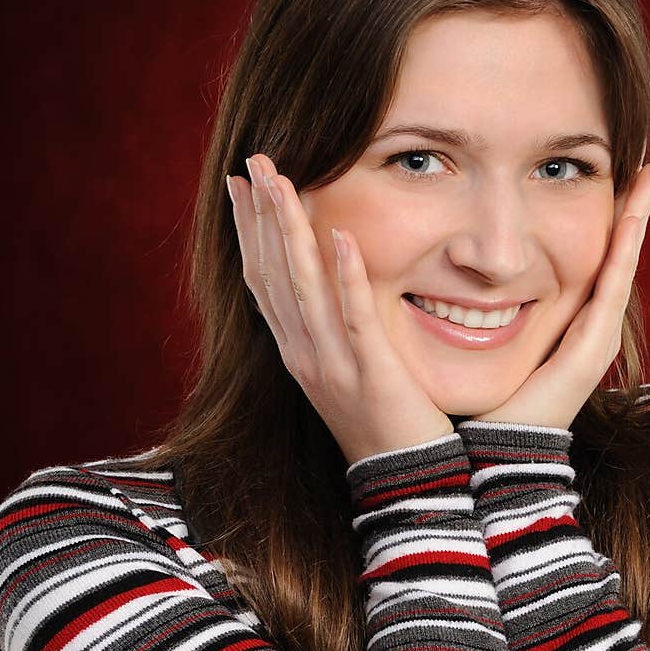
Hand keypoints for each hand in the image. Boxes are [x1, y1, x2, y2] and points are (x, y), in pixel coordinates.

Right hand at [228, 153, 454, 467]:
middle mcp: (305, 357)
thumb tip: (335, 291)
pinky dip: (345, 276)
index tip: (242, 186)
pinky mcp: (371, 375)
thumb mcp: (350, 375)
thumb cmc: (388, 429)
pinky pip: (355, 319)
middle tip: (253, 161)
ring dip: (291, 230)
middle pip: (273, 275)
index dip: (251, 233)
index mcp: (299, 354)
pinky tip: (342, 236)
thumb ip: (339, 332)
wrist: (407, 489)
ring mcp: (333, 367)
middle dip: (262, 216)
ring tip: (283, 180)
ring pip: (303, 288)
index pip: (264, 282)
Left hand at [466, 162, 649, 429]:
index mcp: (567, 322)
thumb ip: (474, 308)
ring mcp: (596, 334)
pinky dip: (625, 247)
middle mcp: (590, 325)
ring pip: (623, 261)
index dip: (607, 220)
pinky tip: (633, 213)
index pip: (593, 259)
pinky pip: (613, 284)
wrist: (496, 450)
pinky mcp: (593, 346)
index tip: (613, 175)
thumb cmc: (484, 400)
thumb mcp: (476, 338)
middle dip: (634, 208)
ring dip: (637, 216)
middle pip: (618, 254)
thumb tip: (446, 270)